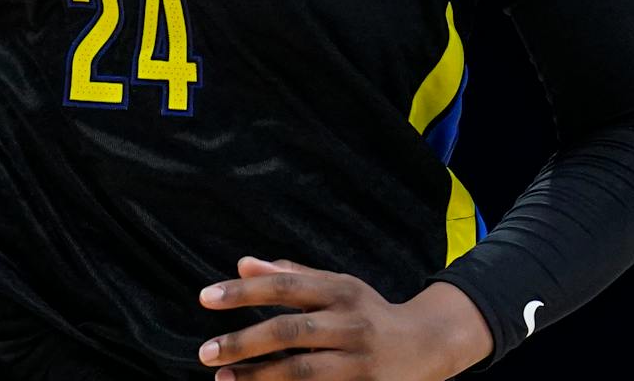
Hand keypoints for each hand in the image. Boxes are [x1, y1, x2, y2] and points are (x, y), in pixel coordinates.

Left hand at [196, 257, 490, 379]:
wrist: (428, 345)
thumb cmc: (369, 312)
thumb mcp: (337, 285)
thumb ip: (291, 274)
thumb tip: (241, 264)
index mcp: (341, 290)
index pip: (286, 286)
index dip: (244, 292)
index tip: (205, 298)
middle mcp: (352, 323)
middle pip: (291, 331)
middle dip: (245, 342)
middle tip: (206, 352)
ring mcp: (360, 360)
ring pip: (303, 370)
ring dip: (258, 377)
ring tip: (223, 379)